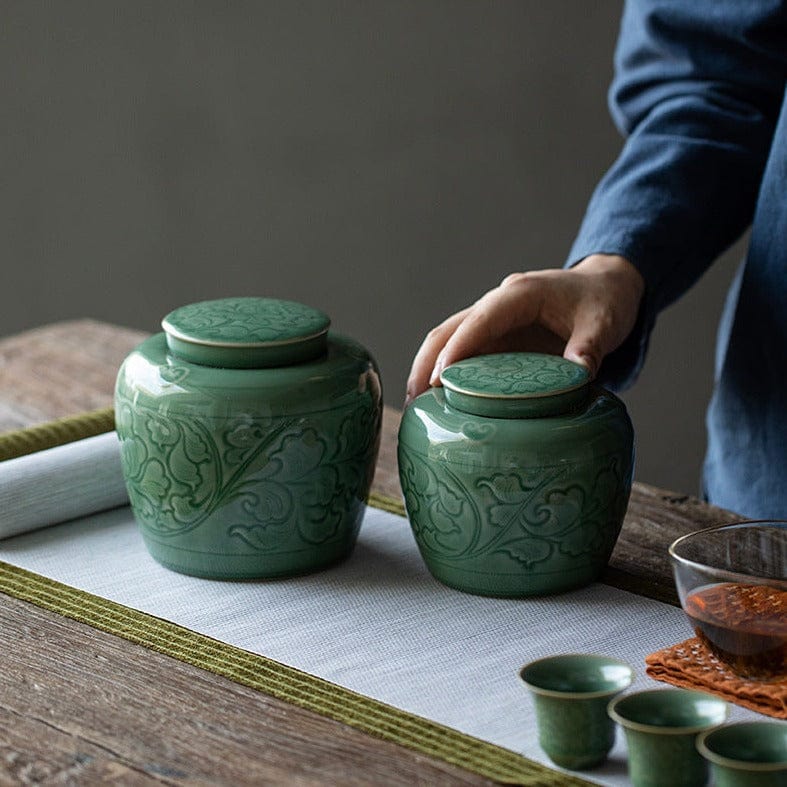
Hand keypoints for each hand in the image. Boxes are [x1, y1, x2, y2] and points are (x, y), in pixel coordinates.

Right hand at [405, 254, 643, 404]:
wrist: (605, 289)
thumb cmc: (603, 302)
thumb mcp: (604, 323)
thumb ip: (590, 348)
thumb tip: (577, 376)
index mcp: (520, 294)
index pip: (479, 319)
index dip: (457, 347)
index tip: (439, 378)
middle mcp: (498, 305)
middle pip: (448, 330)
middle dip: (426, 363)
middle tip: (414, 401)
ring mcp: (492, 322)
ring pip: (446, 340)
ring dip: (427, 369)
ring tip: (415, 407)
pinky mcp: (495, 339)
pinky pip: (462, 354)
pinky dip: (444, 375)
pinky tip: (438, 402)